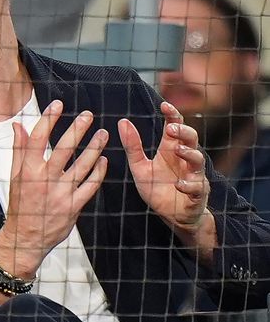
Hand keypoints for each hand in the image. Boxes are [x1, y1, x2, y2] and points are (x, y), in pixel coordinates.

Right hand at [0, 100, 108, 275]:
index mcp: (28, 170)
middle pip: (64, 149)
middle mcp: (45, 179)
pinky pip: (90, 186)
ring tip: (103, 134)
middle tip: (89, 116)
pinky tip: (104, 161)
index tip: (58, 105)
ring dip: (94, 148)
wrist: (25, 238)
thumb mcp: (14, 176)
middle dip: (78, 129)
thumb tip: (18, 126)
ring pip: (82, 166)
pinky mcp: (73, 206)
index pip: (38, 139)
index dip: (49, 120)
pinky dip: (98, 172)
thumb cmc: (20, 205)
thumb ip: (19, 150)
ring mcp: (61, 193)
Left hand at [118, 101, 209, 235]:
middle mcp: (185, 160)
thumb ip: (132, 147)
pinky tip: (179, 184)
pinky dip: (189, 185)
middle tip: (172, 128)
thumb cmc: (158, 188)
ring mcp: (193, 176)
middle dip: (184, 132)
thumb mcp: (140, 167)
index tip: (164, 105)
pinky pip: (197, 187)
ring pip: (198, 160)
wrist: (172, 216)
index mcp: (171, 150)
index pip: (175, 127)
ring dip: (189, 153)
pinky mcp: (196, 194)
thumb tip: (122, 122)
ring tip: (177, 149)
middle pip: (192, 139)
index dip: (173, 115)